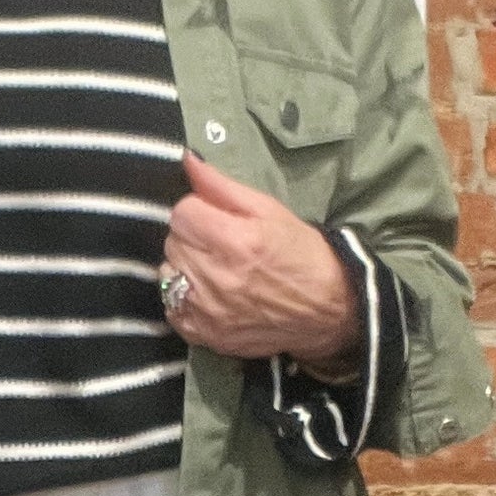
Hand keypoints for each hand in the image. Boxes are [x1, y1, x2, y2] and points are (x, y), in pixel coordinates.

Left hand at [161, 151, 359, 367]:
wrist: (327, 310)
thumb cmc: (301, 254)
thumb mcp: (269, 210)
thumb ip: (222, 186)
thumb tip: (187, 161)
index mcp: (235, 241)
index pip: (182, 213)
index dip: (197, 210)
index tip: (215, 217)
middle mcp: (217, 278)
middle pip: (173, 241)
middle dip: (192, 236)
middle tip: (218, 242)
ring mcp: (208, 311)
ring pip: (168, 272)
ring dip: (185, 265)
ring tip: (214, 268)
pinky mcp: (205, 334)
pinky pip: (171, 306)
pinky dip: (183, 297)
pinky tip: (208, 293)